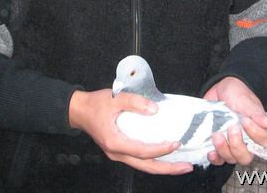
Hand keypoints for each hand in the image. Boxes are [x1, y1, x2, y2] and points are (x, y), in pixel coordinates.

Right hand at [68, 88, 193, 174]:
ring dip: (163, 166)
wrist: (79, 110)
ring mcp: (118, 154)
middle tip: (188, 166)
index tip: (176, 143)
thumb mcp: (114, 98)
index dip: (160, 150)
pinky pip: (139, 160)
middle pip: (146, 166)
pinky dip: (154, 160)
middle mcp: (117, 153)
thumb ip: (134, 102)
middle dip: (168, 169)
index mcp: (115, 142)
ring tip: (181, 164)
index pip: (142, 151)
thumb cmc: (95, 104)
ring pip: (143, 166)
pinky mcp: (120, 150)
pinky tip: (165, 156)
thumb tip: (155, 110)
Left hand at [203, 77, 266, 165]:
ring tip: (217, 134)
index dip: (256, 135)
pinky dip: (214, 157)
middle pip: (246, 157)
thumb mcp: (245, 99)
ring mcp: (230, 145)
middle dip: (237, 146)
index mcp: (256, 130)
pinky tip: (211, 150)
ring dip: (223, 149)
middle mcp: (245, 141)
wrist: (217, 89)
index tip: (246, 121)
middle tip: (231, 129)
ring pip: (231, 159)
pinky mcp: (217, 146)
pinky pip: (217, 160)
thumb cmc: (235, 93)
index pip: (264, 142)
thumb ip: (256, 112)